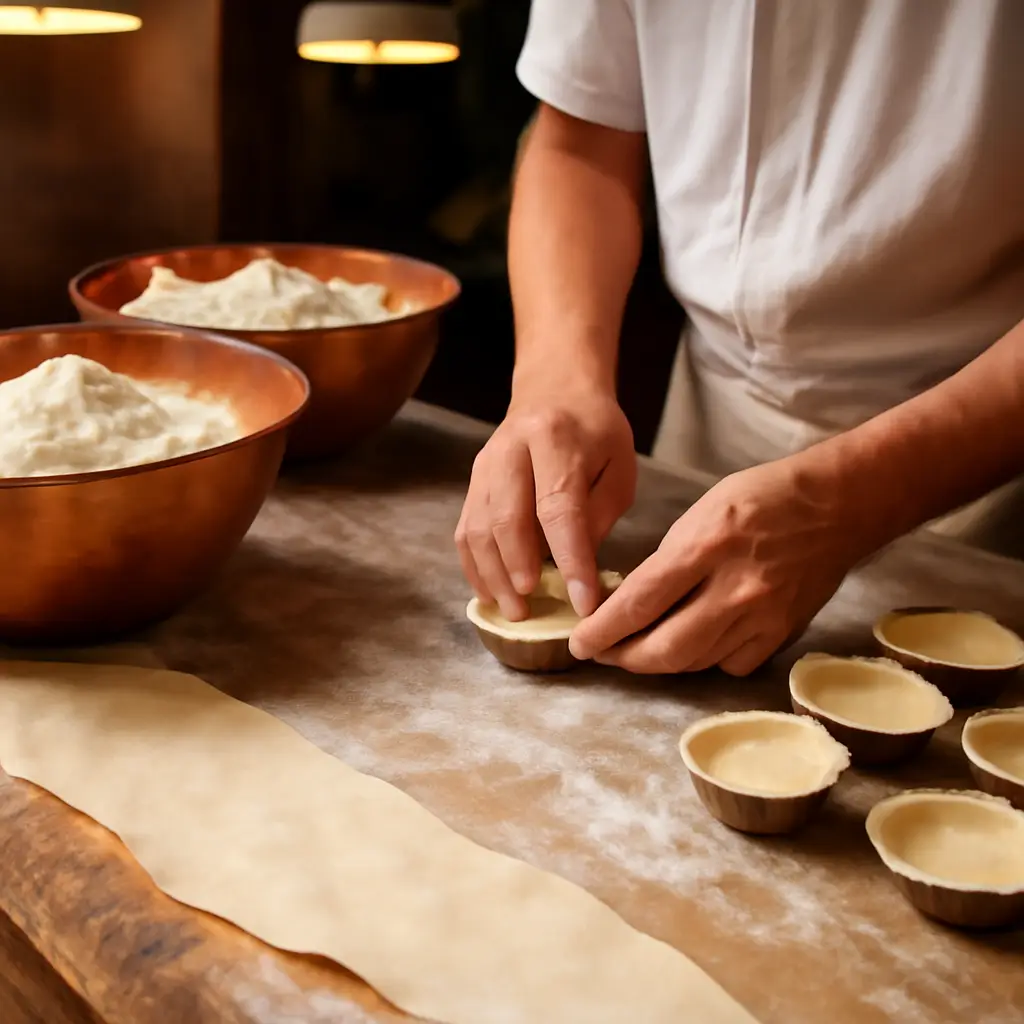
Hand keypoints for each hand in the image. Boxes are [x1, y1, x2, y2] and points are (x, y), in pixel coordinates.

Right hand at [455, 383, 635, 621]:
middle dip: (520, 571)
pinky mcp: (472, 482)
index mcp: (556, 439)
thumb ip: (600, 514)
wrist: (554, 389)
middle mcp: (511, 450)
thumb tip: (576, 568)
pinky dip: (475, 567)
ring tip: (514, 610)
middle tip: (534, 610)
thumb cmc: (596, 432)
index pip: (560, 508)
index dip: (570, 559)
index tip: (583, 601)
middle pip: (508, 519)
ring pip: (479, 529)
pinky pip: (465, 531)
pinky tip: (491, 592)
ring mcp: (484, 466)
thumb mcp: (618, 466)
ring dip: (494, 577)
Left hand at [568, 456, 861, 674]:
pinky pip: (729, 665)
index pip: (640, 602)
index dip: (602, 630)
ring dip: (657, 661)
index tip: (579, 642)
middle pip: (664, 649)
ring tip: (636, 649)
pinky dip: (702, 659)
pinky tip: (693, 642)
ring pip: (693, 662)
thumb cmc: (763, 497)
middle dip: (623, 658)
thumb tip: (633, 602)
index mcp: (708, 545)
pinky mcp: (783, 635)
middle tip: (601, 652)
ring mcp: (763, 618)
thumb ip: (668, 559)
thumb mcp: (703, 510)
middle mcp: (736, 588)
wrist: (839, 505)